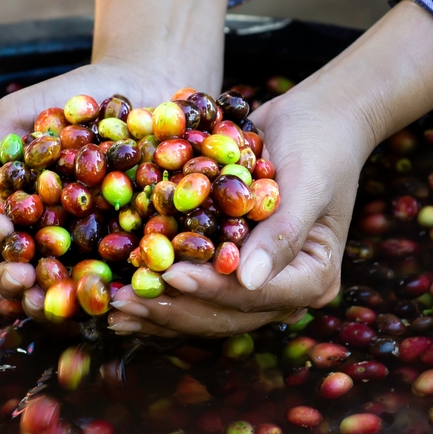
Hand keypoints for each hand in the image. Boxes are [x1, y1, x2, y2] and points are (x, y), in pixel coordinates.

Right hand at [0, 61, 197, 303]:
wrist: (144, 79)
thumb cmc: (70, 97)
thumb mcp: (16, 117)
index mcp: (10, 212)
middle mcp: (45, 239)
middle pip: (18, 276)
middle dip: (14, 281)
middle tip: (22, 276)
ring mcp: (90, 250)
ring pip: (64, 290)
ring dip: (55, 301)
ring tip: (57, 295)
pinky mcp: (136, 253)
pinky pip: (122, 280)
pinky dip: (115, 290)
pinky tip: (114, 292)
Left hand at [106, 84, 362, 336]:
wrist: (316, 118)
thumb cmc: (319, 144)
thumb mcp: (307, 184)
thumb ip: (282, 233)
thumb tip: (247, 280)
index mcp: (312, 279)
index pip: (253, 296)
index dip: (208, 289)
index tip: (167, 275)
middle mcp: (282, 291)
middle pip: (222, 314)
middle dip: (170, 309)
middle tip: (122, 304)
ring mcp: (253, 283)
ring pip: (200, 309)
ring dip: (156, 307)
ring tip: (113, 306)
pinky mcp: (227, 268)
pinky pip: (190, 286)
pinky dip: (156, 288)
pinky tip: (119, 294)